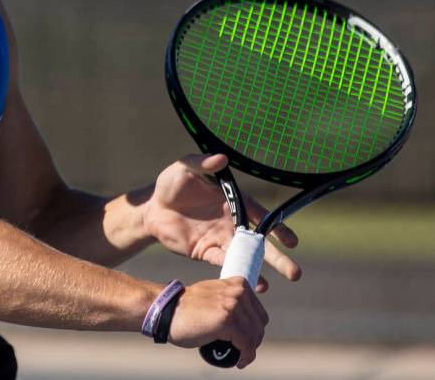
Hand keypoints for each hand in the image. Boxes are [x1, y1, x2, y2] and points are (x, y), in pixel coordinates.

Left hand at [144, 154, 301, 290]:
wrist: (151, 208)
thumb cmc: (171, 183)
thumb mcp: (185, 168)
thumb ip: (203, 164)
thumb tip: (221, 159)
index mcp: (233, 201)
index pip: (260, 215)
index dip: (277, 228)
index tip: (292, 242)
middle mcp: (231, 222)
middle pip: (259, 242)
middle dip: (277, 258)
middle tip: (295, 274)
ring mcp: (220, 239)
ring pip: (244, 257)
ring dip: (257, 271)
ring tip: (266, 289)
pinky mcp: (205, 252)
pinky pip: (223, 264)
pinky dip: (233, 273)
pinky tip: (243, 285)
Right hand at [169, 277, 267, 368]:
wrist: (166, 311)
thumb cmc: (188, 308)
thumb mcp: (214, 296)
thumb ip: (231, 301)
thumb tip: (248, 321)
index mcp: (238, 283)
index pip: (259, 313)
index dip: (254, 330)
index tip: (246, 340)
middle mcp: (237, 292)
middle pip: (259, 325)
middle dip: (253, 341)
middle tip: (242, 350)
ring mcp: (232, 306)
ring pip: (254, 336)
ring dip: (249, 351)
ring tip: (239, 357)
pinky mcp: (227, 321)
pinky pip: (246, 345)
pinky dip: (246, 357)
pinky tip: (239, 362)